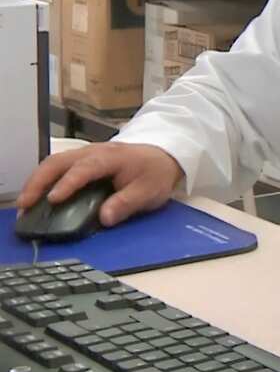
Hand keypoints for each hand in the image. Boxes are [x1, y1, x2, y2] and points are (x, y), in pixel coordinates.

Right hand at [16, 142, 185, 227]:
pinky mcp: (80, 160)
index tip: (53, 199)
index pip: (85, 169)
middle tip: (25, 205)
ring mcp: (84, 154)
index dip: (68, 183)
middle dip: (39, 182)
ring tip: (24, 204)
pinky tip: (34, 197)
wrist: (162, 155)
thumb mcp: (149, 191)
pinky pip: (56, 166)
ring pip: (53, 162)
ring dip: (36, 181)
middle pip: (59, 162)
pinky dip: (42, 179)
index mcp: (111, 158)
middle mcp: (93, 152)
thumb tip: (105, 218)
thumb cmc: (154, 173)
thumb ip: (127, 203)